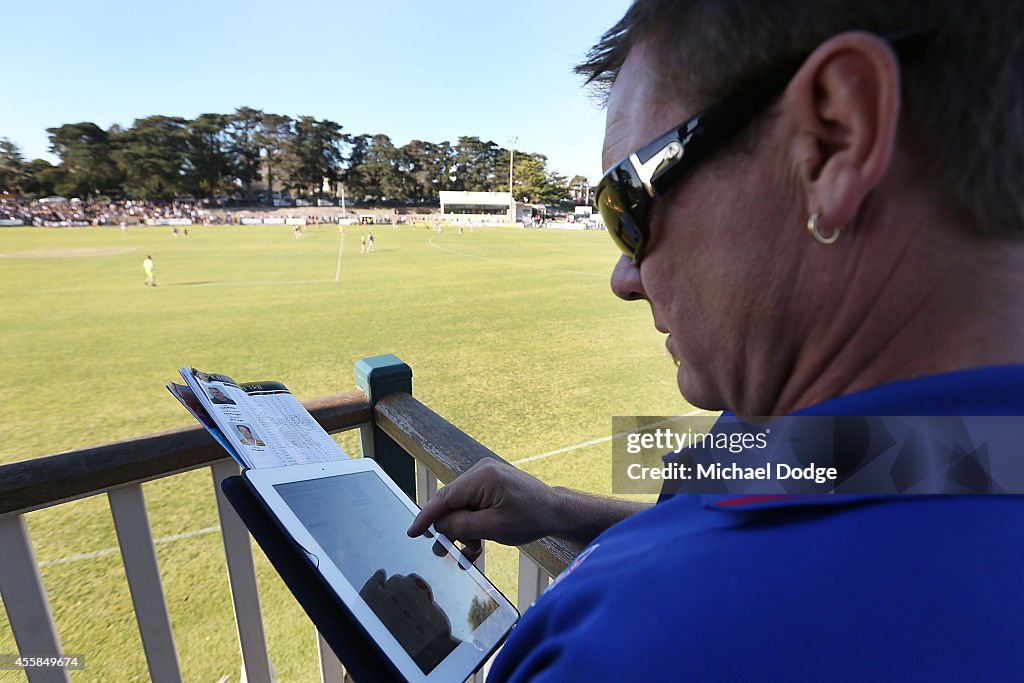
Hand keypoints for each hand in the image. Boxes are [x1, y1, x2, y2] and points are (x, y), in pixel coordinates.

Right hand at [407, 459, 559, 560]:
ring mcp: (486, 477)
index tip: (412, 532)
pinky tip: (477, 544)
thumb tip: (438, 524)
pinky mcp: (490, 485)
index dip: (426, 517)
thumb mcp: (494, 528)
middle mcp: (481, 472)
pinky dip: (472, 523)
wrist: (556, 512)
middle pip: (452, 503)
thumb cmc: (531, 518)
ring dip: (463, 530)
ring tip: (471, 551)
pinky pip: (472, 505)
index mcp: (482, 477)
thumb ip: (462, 526)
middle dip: (450, 529)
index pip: (445, 498)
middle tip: (444, 551)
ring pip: (461, 507)